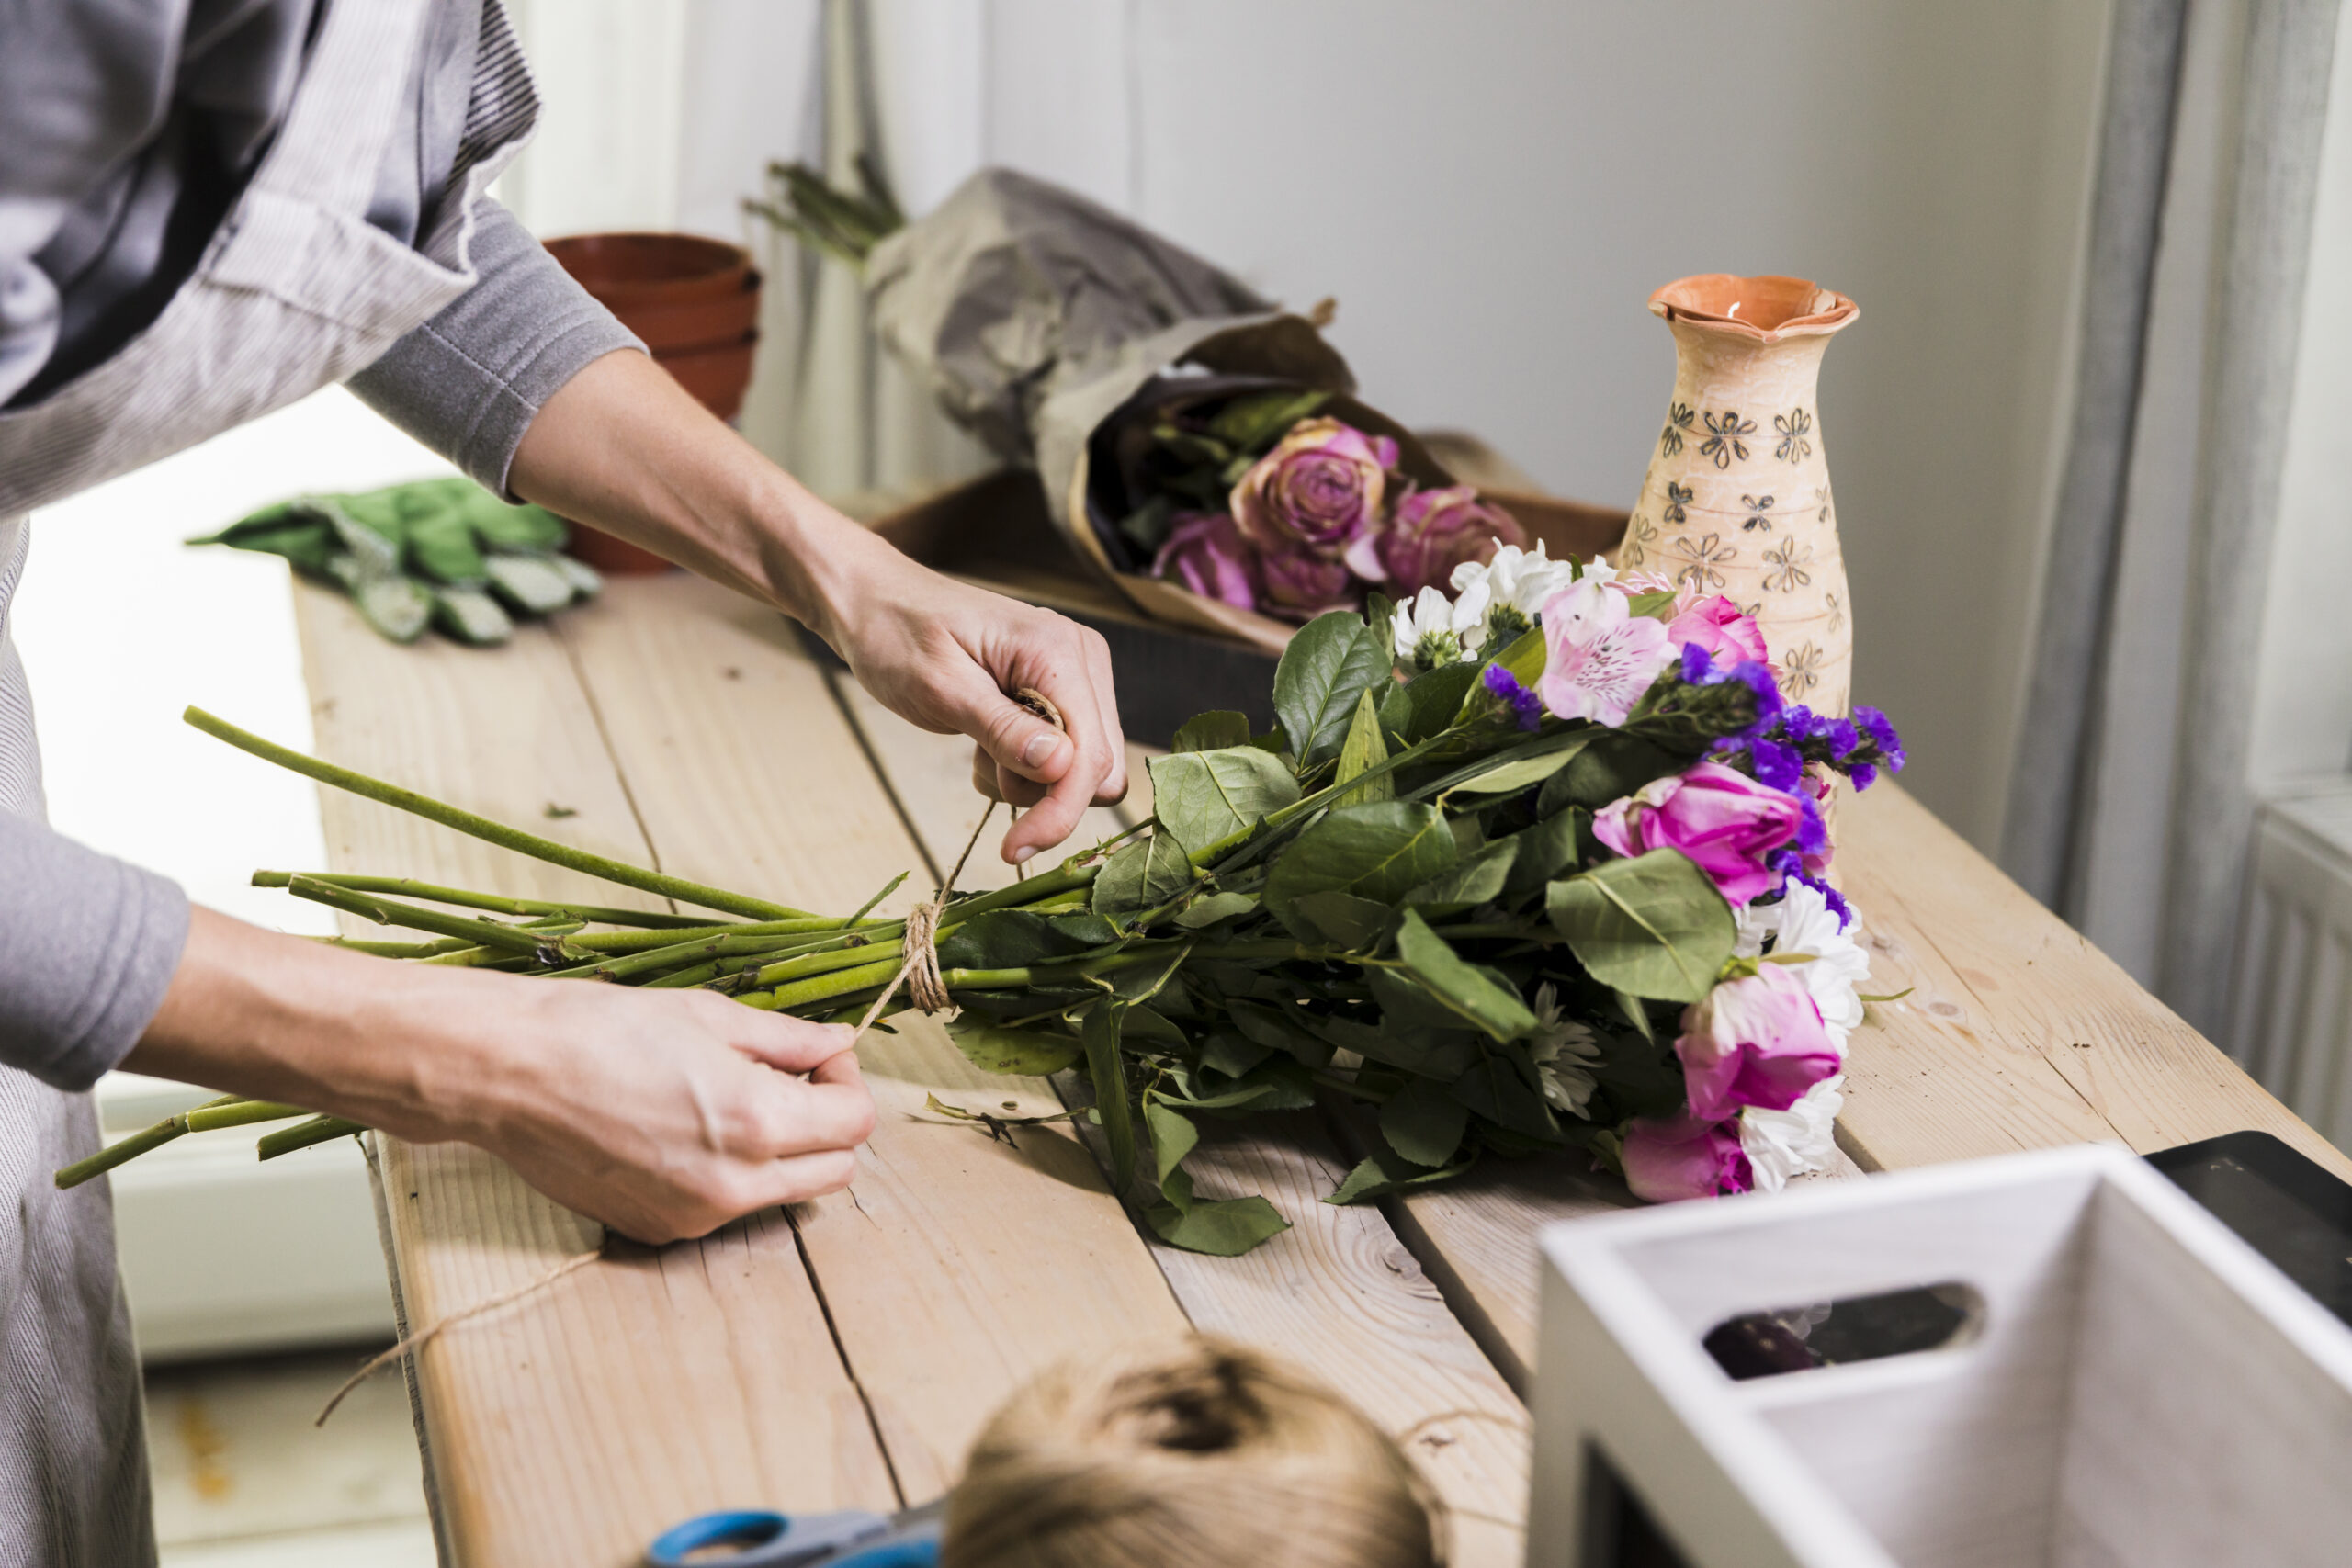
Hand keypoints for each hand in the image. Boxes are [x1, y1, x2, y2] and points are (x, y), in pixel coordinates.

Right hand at [127, 909, 876, 1243]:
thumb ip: (786, 1039)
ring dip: (783, 1153)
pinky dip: (732, 1175)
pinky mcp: (658, 1230)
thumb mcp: (706, 1015)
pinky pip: (729, 1208)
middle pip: (835, 1171)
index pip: (855, 1122)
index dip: (847, 1081)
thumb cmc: (596, 1028)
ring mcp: (694, 1216)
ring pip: (784, 1194)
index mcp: (753, 1121)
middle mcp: (732, 1183)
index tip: (820, 1056)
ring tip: (729, 1098)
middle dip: (827, 1123)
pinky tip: (687, 1130)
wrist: (503, 1074)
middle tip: (789, 1078)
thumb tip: (837, 1044)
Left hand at [821, 556, 1126, 864]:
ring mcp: (1076, 675)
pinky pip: (1065, 757)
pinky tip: (985, 742)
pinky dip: (1024, 768)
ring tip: (978, 748)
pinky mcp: (1061, 692)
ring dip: (1030, 781)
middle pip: (1101, 768)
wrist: (877, 606)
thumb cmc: (897, 636)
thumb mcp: (940, 688)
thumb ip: (1003, 728)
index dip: (1060, 811)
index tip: (1013, 849)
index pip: (1090, 755)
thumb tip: (1063, 767)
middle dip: (1045, 793)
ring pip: (1085, 769)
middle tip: (984, 770)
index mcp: (1058, 651)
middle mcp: (1082, 659)